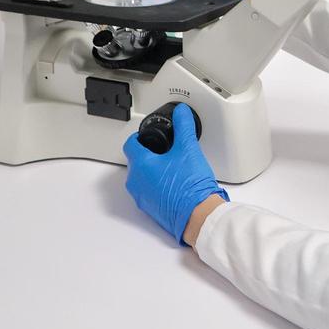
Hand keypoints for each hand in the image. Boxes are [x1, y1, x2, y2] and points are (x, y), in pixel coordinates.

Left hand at [123, 104, 229, 243]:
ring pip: (141, 177)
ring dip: (152, 171)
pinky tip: (174, 184)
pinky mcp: (150, 209)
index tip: (147, 136)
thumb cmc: (190, 187)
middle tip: (165, 151)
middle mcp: (136, 182)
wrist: (198, 216)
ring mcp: (141, 197)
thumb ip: (183, 126)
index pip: (130, 144)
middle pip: (135, 161)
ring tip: (172, 167)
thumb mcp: (189, 149)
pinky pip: (148, 192)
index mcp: (141, 165)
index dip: (139, 137)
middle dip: (149, 154)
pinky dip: (156, 185)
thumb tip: (181, 113)